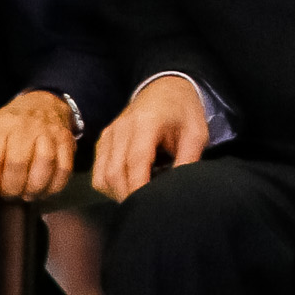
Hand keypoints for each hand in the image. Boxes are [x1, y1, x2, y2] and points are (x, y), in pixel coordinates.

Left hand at [0, 89, 78, 201]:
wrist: (41, 105)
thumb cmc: (7, 126)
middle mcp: (24, 126)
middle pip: (17, 165)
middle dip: (11, 190)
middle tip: (8, 196)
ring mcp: (48, 132)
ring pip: (44, 165)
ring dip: (34, 189)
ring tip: (26, 196)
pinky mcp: (66, 140)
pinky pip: (65, 167)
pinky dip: (54, 186)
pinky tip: (43, 191)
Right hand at [92, 73, 212, 200]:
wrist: (165, 86)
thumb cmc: (183, 110)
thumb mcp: (196, 133)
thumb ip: (188, 160)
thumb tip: (179, 190)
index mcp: (146, 123)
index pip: (135, 162)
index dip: (139, 188)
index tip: (149, 206)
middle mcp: (121, 129)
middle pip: (115, 173)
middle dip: (128, 196)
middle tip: (147, 207)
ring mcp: (109, 134)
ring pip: (102, 176)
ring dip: (117, 193)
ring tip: (138, 197)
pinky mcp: (103, 140)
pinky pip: (98, 171)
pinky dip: (109, 184)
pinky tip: (128, 185)